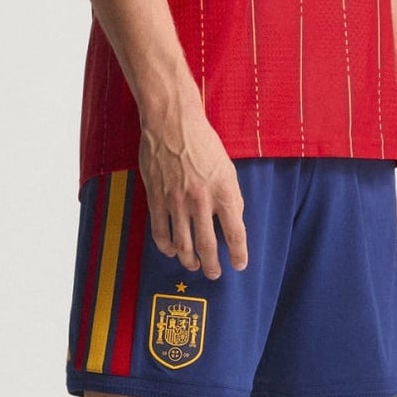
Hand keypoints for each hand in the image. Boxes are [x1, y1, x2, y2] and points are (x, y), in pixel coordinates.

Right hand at [138, 110, 248, 278]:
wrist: (171, 123)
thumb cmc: (202, 142)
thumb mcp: (227, 168)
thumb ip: (230, 196)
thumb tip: (231, 221)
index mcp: (224, 190)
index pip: (236, 232)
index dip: (238, 253)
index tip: (239, 265)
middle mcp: (201, 199)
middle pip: (208, 245)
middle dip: (212, 266)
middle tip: (215, 274)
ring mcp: (176, 201)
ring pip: (183, 244)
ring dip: (189, 260)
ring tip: (194, 266)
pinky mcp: (156, 198)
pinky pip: (160, 231)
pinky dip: (166, 246)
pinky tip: (171, 251)